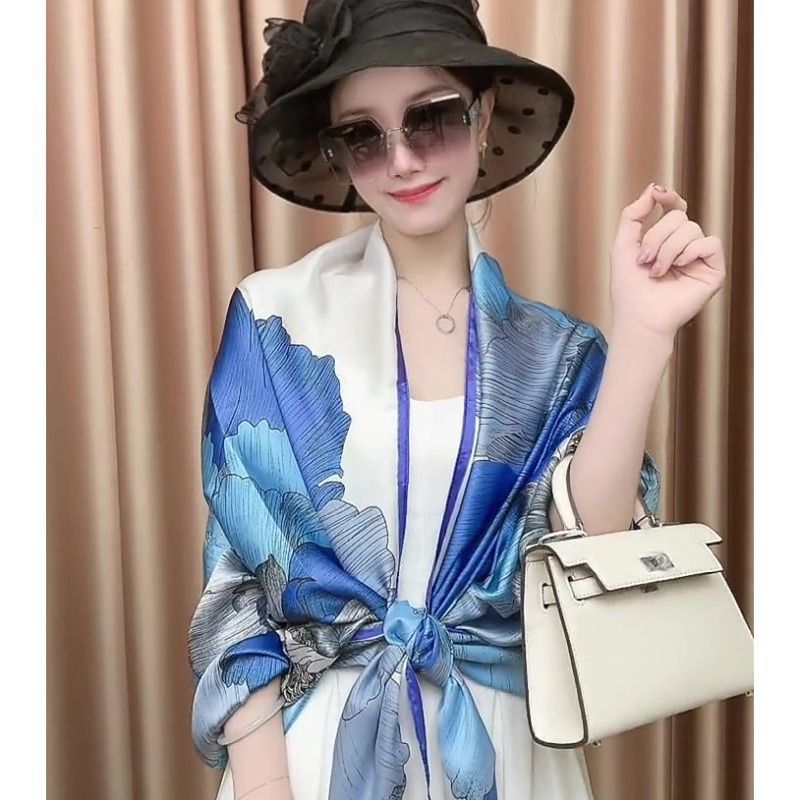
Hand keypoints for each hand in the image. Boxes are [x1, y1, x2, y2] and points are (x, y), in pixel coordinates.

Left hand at [609, 183, 726, 339]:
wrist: (639, 317)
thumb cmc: (629, 288)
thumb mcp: (623, 245)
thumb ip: (633, 215)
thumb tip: (653, 188)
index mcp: (665, 240)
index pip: (675, 208)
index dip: (669, 198)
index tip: (658, 195)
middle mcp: (684, 247)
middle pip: (679, 217)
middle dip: (657, 236)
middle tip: (644, 261)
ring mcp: (699, 258)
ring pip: (692, 229)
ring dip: (668, 249)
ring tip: (657, 271)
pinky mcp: (713, 270)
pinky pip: (709, 243)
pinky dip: (690, 253)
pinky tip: (678, 268)